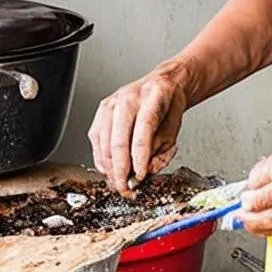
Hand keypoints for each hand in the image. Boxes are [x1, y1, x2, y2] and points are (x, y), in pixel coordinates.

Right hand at [88, 57, 196, 193]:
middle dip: (121, 171)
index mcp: (153, 97)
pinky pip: (96, 142)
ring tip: (120, 181)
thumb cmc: (168, 106)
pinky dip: (102, 160)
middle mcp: (129, 98)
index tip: (141, 176)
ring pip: (104, 145)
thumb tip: (145, 172)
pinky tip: (112, 168)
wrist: (163, 84)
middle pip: (118, 141)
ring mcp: (111, 104)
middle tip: (126, 187)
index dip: (140, 158)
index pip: (143, 130)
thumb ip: (161, 152)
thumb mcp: (174, 130)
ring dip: (110, 169)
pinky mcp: (100, 112)